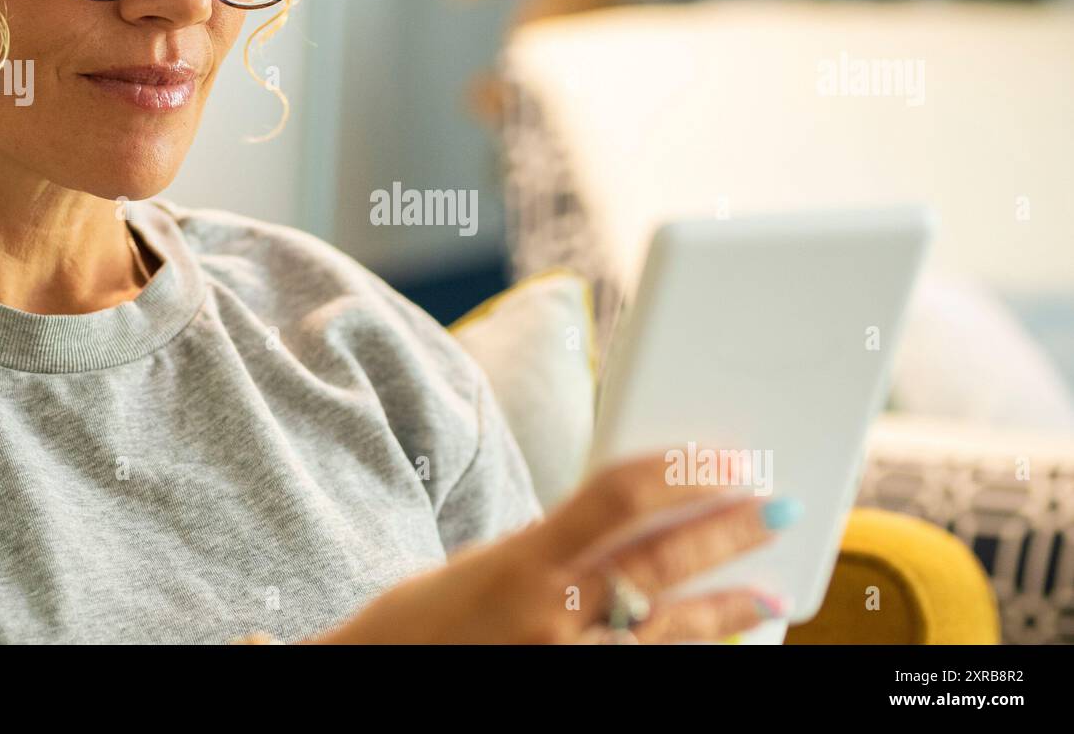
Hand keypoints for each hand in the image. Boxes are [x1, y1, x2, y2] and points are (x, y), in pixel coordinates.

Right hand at [307, 452, 793, 643]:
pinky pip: (645, 671)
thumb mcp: (488, 563)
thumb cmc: (426, 620)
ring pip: (665, 629)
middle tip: (775, 508)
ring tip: (766, 593)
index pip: (614, 497)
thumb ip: (556, 546)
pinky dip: (685, 652)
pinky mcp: (571, 693)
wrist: (378, 680)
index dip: (678, 473)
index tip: (725, 459)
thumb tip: (629, 524)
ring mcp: (563, 661)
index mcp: (521, 560)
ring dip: (723, 609)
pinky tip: (718, 641)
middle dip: (725, 532)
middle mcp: (547, 613)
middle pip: (656, 562)